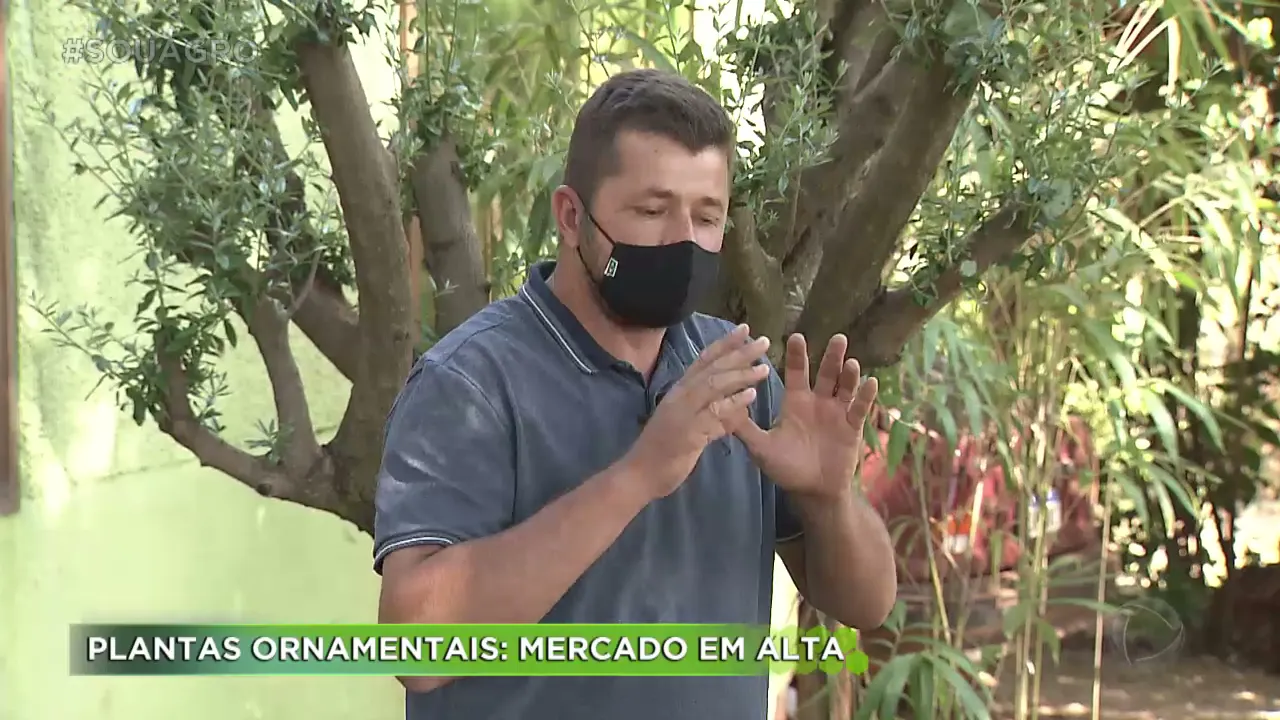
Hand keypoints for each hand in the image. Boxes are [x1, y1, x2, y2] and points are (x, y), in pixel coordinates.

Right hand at [625, 324, 770, 498]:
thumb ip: (707, 410)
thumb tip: (732, 402)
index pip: (704, 360)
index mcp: (679, 391)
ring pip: (713, 385)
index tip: (745, 329)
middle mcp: (680, 396)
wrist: (640, 474)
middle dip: (739, 353)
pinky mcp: (688, 432)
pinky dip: (733, 403)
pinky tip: (751, 396)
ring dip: (740, 375)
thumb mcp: (686, 423)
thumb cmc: (662, 450)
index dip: (724, 344)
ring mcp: (682, 412)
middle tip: (763, 341)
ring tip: (764, 368)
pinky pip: (714, 413)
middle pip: (712, 368)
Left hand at [733, 333, 877, 499]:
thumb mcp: (762, 447)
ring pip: (845, 387)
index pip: (796, 373)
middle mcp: (817, 402)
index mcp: (796, 402)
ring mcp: (836, 412)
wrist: (812, 492)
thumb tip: (722, 406)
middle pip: (825, 373)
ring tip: (851, 361)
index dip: (796, 356)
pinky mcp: (852, 427)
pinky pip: (860, 408)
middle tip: (837, 337)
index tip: (796, 336)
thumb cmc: (786, 468)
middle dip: (831, 356)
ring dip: (849, 373)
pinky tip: (870, 381)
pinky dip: (865, 395)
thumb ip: (745, 427)